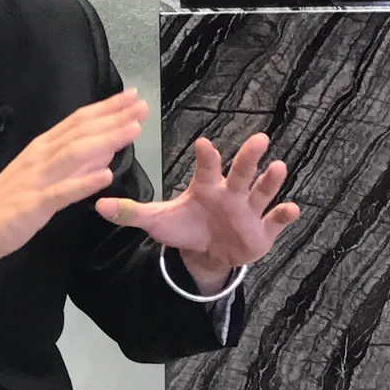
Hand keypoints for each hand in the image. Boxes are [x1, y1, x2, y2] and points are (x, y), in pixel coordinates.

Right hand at [0, 88, 147, 285]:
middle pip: (81, 131)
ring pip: (75, 154)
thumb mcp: (40, 178)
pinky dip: (84, 182)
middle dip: (113, 117)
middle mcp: (40, 157)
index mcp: (42, 149)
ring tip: (132, 130)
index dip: (107, 108)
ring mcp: (36, 180)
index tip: (132, 96)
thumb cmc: (5, 203)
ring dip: (106, 140)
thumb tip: (102, 154)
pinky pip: (61, 192)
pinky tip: (105, 175)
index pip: (78, 121)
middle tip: (142, 104)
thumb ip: (70, 166)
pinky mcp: (32, 205)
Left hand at [95, 133, 300, 293]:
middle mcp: (231, 192)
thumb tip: (97, 207)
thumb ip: (131, 213)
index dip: (206, 156)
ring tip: (278, 167)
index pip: (206, 167)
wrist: (208, 252)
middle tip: (259, 138)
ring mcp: (249, 210)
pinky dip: (284, 215)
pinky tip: (292, 208)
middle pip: (241, 171)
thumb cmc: (185, 227)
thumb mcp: (157, 221)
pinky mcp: (262, 230)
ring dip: (270, 180)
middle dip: (249, 157)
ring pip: (261, 191)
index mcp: (206, 186)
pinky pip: (275, 221)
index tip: (204, 143)